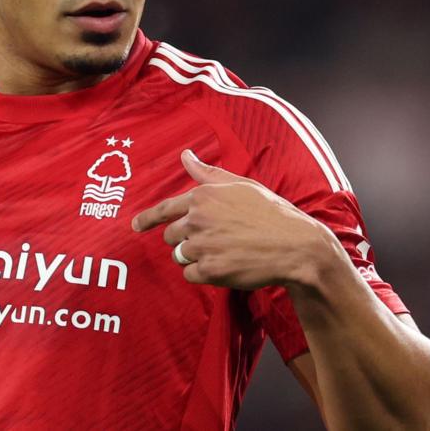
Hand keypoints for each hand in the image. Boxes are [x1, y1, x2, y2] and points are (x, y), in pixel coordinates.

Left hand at [131, 149, 337, 289]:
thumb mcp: (240, 185)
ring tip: (223, 251)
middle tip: (213, 240)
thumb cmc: (270, 212)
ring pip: (179, 256)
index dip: (146, 219)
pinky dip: (202, 274)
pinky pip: (190, 275)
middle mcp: (197, 219)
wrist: (295, 245)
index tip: (134, 226)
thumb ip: (207, 173)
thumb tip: (185, 155)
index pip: (164, 209)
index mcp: (203, 196)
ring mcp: (202, 246)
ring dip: (195, 257)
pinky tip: (224, 265)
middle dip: (184, 239)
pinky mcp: (210, 270)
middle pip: (170, 236)